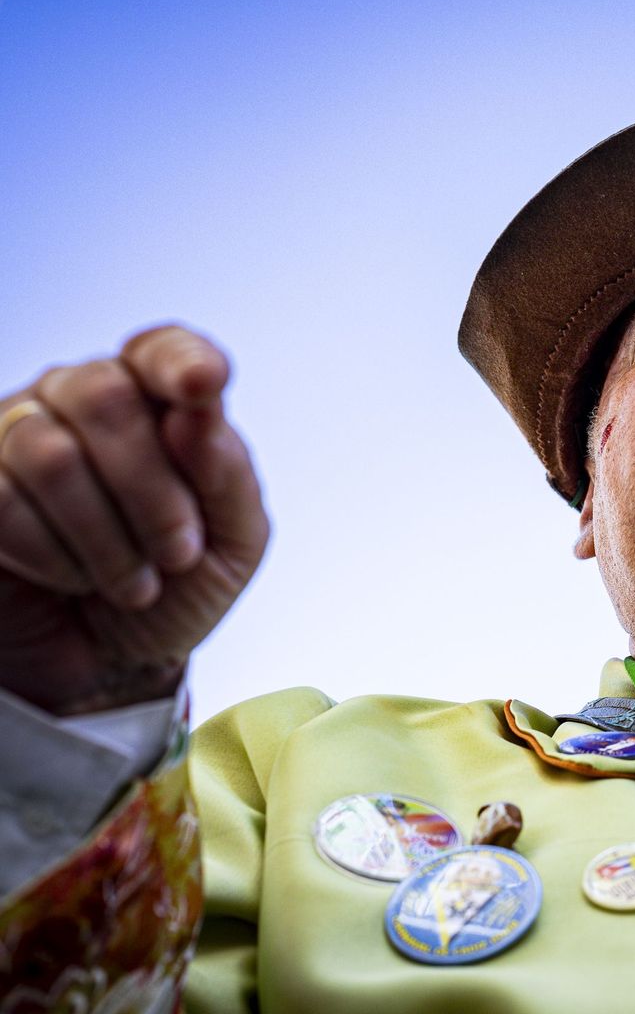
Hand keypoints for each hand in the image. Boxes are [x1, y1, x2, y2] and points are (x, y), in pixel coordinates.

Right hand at [0, 326, 267, 714]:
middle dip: (152, 488)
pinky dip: (52, 554)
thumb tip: (202, 408)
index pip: (162, 350)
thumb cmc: (179, 586)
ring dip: (105, 536)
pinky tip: (74, 577)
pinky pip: (3, 498)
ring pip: (49, 452)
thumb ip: (228, 472)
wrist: (114, 663)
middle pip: (104, 395)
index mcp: (158, 402)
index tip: (204, 384)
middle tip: (179, 554)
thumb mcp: (233, 541)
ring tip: (134, 583)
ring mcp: (17, 435)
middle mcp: (81, 400)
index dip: (179, 360)